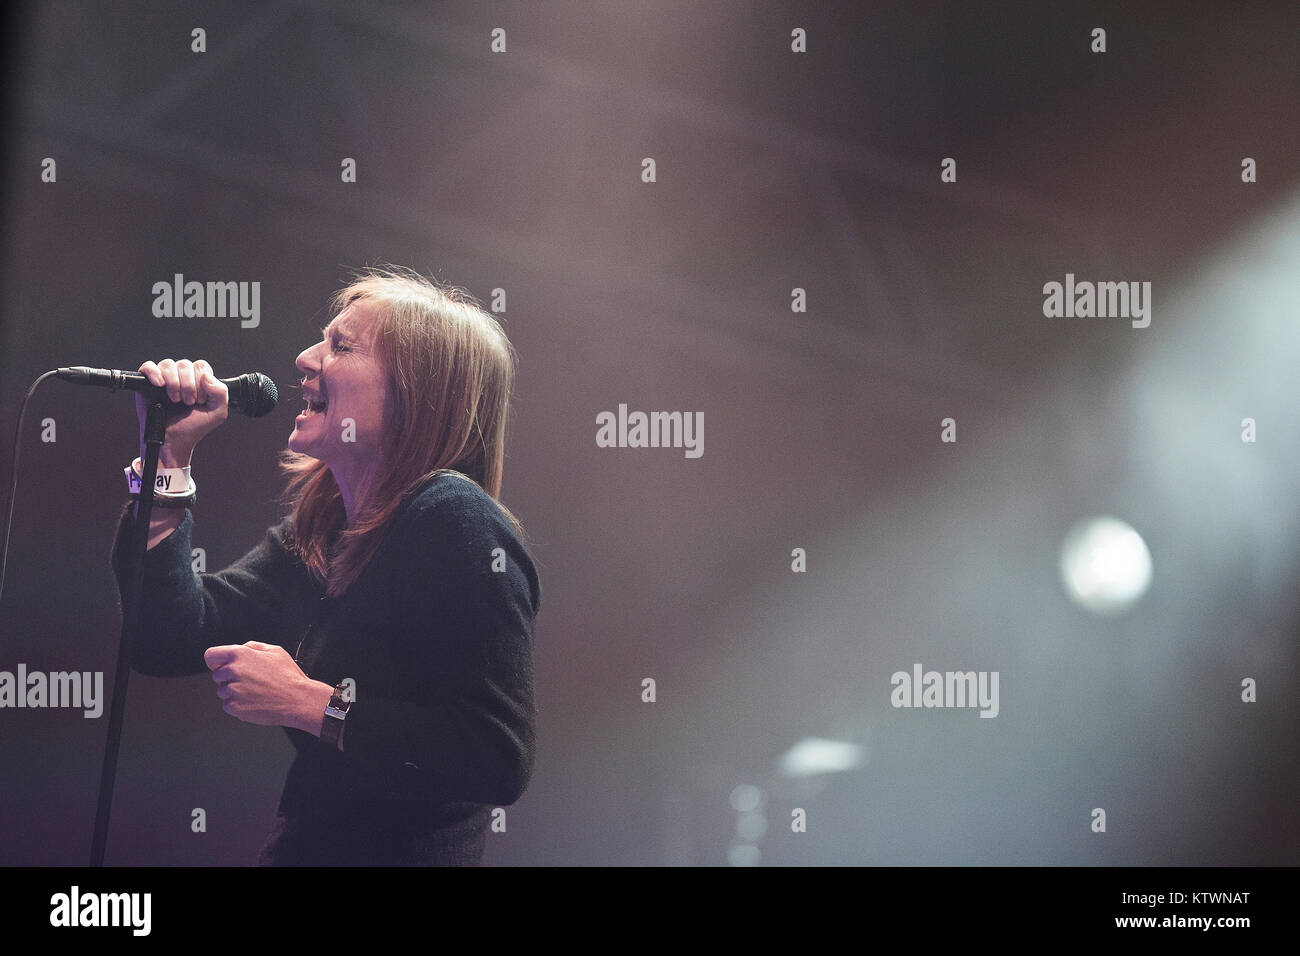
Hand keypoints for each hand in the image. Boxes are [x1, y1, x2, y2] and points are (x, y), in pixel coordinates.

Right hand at [135, 358, 228, 465]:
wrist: (173, 442)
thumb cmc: (193, 427)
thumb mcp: (217, 413)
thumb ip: (221, 393)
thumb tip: (206, 375)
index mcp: (198, 381)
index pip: (201, 366)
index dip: (201, 381)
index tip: (200, 400)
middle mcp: (180, 377)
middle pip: (185, 364)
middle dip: (188, 385)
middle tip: (188, 403)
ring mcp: (163, 379)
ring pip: (168, 364)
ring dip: (174, 383)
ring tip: (175, 400)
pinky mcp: (146, 384)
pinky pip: (148, 367)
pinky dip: (154, 373)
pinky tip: (160, 385)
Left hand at [204, 641, 331, 731]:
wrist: (297, 699)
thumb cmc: (288, 675)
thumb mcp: (275, 651)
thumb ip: (252, 646)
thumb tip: (241, 649)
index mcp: (239, 654)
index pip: (210, 655)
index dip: (216, 661)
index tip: (222, 666)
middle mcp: (232, 671)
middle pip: (217, 675)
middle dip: (229, 678)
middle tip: (250, 681)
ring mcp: (232, 691)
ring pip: (222, 691)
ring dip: (234, 692)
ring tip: (256, 692)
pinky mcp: (234, 707)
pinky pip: (228, 705)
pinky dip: (238, 705)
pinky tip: (255, 701)